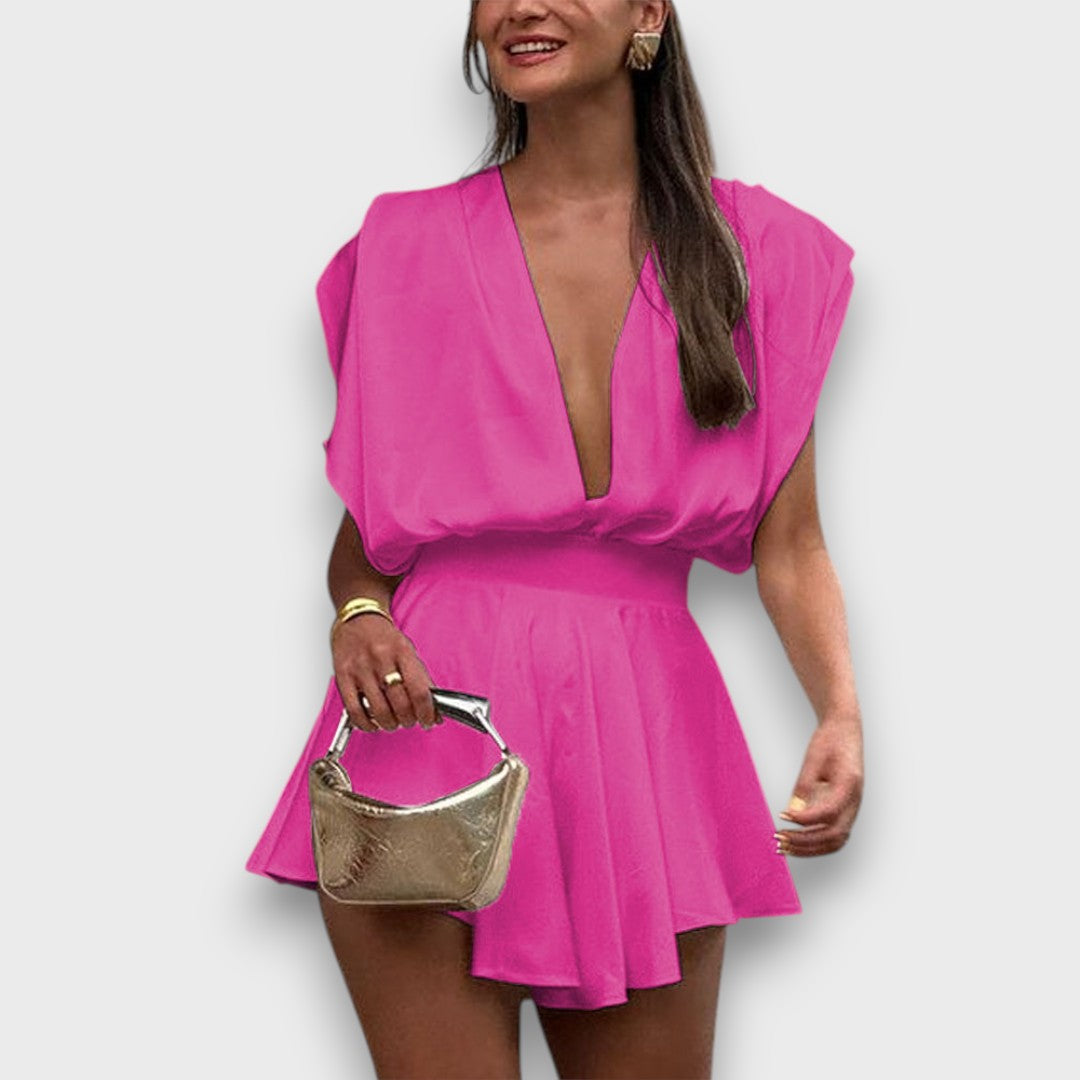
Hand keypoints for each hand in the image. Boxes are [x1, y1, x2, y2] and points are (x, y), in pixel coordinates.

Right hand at [331, 614, 443, 732]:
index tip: (428, 720)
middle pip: (401, 704)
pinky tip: (372, 722)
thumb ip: (422, 680)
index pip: (419, 691)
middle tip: (410, 720)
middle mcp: (381, 659)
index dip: (427, 712)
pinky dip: (365, 723)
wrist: (357, 619)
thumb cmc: (384, 637)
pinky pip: (354, 710)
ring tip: (392, 721)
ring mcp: (361, 668)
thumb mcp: (409, 652)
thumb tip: (435, 712)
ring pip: (379, 710)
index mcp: (402, 652)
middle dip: (409, 720)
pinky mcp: (342, 677)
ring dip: (389, 724)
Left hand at [775, 716, 862, 856]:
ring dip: (809, 848)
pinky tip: (793, 839)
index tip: (783, 816)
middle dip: (805, 842)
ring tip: (783, 846)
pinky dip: (814, 842)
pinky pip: (833, 835)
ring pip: (835, 841)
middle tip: (778, 839)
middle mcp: (855, 802)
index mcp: (850, 785)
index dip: (806, 819)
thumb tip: (792, 811)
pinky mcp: (845, 811)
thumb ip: (804, 785)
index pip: (830, 812)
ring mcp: (852, 809)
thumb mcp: (813, 757)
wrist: (845, 730)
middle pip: (834, 836)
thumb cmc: (829, 741)